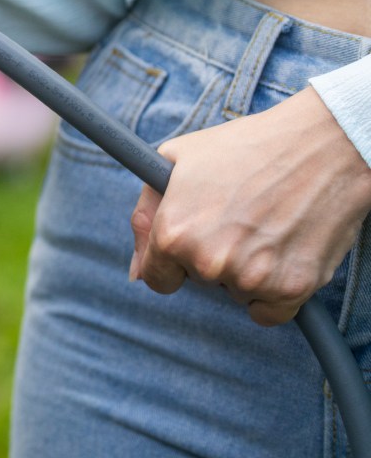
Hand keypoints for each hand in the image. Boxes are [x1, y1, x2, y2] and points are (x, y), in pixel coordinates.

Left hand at [129, 87, 370, 325]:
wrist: (321, 145)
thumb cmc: (245, 146)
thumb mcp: (175, 160)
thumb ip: (147, 216)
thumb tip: (136, 272)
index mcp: (173, 232)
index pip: (157, 278)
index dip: (172, 261)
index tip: (190, 245)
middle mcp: (208, 261)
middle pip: (200, 281)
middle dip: (213, 255)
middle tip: (238, 218)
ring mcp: (252, 277)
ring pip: (237, 292)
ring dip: (246, 270)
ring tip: (266, 224)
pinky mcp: (293, 287)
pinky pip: (270, 311)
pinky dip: (274, 292)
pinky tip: (282, 253)